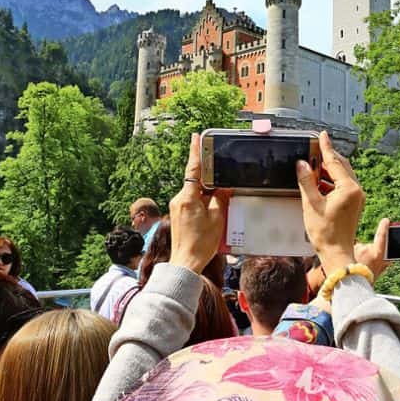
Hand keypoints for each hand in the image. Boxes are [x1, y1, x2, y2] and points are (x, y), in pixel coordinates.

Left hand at [169, 134, 230, 272]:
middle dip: (209, 180)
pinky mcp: (178, 215)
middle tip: (220, 178)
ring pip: (195, 193)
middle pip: (196, 182)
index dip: (195, 152)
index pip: (193, 170)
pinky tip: (212, 213)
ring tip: (219, 206)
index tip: (196, 137)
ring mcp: (177, 207)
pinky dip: (203, 203)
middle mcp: (179, 199)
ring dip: (207, 195)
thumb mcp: (217, 218)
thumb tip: (222, 187)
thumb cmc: (201, 243)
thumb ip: (220, 198)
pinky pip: (192, 202)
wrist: (185, 262)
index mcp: (188, 198)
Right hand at [296, 132, 364, 271]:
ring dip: (328, 170)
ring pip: (343, 175)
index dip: (326, 148)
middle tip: (313, 149)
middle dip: (327, 158)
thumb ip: (306, 181)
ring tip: (311, 167)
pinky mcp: (354, 204)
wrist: (336, 253)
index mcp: (349, 188)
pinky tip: (318, 182)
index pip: (334, 162)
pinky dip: (331, 181)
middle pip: (341, 166)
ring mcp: (357, 198)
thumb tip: (301, 164)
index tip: (322, 135)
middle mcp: (357, 190)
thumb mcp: (311, 204)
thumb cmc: (325, 232)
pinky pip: (343, 185)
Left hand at [354, 218, 390, 278]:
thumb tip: (390, 259)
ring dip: (357, 255)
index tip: (386, 220)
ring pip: (358, 249)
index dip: (384, 228)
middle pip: (367, 246)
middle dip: (366, 253)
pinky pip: (350, 250)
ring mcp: (356, 249)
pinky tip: (349, 263)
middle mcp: (366, 249)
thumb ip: (385, 264)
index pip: (381, 237)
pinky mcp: (347, 250)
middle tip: (365, 264)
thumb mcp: (379, 271)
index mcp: (377, 254)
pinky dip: (350, 255)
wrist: (352, 284)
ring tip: (356, 266)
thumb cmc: (367, 278)